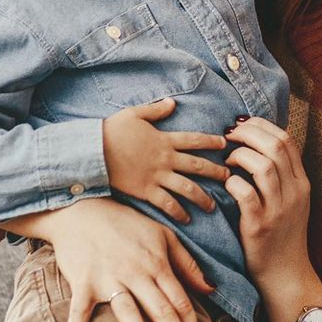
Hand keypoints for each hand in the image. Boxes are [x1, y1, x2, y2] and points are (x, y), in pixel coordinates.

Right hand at [9, 197, 211, 321]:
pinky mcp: (83, 282)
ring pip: (127, 310)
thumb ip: (187, 264)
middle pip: (161, 310)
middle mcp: (135, 274)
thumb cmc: (126, 224)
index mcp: (157, 265)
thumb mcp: (163, 236)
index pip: (180, 301)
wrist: (82, 209)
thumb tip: (210, 289)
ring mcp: (108, 279)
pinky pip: (79, 309)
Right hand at [101, 98, 230, 222]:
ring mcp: (156, 176)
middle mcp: (165, 159)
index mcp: (164, 139)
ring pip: (187, 188)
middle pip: (197, 166)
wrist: (92, 151)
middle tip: (229, 177)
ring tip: (213, 206)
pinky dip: (178, 212)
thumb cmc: (111, 130)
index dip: (211, 141)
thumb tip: (172, 103)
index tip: (224, 145)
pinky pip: (167, 203)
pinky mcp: (146, 191)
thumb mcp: (134, 114)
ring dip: (202, 198)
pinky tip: (187, 219)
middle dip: (215, 172)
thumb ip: (155, 110)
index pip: (194, 140)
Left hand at [223, 117, 320, 309]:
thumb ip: (280, 175)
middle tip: (228, 136)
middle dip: (248, 134)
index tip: (241, 125)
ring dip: (240, 156)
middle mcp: (295, 193)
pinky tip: (227, 183)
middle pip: (275, 147)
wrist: (286, 274)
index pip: (286, 140)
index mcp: (302, 183)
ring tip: (227, 161)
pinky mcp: (260, 226)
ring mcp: (279, 210)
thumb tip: (256, 144)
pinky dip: (233, 182)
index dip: (261, 126)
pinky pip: (246, 194)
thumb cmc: (281, 235)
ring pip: (265, 166)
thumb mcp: (290, 201)